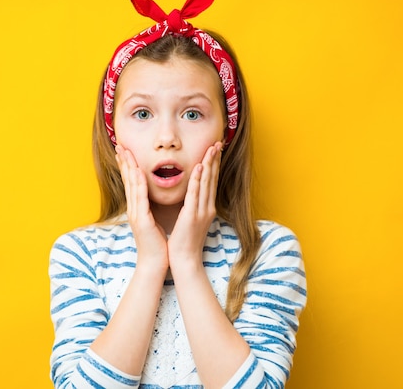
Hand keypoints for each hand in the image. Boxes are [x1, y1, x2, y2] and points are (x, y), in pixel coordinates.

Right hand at [115, 145, 168, 272]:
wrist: (155, 263)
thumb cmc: (156, 243)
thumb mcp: (152, 221)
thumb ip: (149, 208)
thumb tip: (150, 197)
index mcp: (137, 208)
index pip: (131, 182)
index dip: (127, 166)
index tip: (125, 151)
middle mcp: (133, 208)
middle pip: (127, 180)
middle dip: (124, 161)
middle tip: (120, 145)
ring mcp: (135, 214)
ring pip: (132, 186)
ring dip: (129, 167)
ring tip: (126, 153)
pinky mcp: (142, 220)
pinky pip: (140, 198)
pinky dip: (139, 184)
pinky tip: (139, 172)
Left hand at [167, 142, 222, 269]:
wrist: (184, 260)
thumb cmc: (185, 241)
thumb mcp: (191, 219)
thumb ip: (193, 206)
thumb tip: (192, 194)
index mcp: (207, 207)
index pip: (211, 182)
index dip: (213, 165)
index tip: (215, 150)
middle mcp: (207, 207)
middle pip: (212, 179)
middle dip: (214, 160)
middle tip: (218, 142)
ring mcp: (201, 211)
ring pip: (206, 183)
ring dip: (208, 164)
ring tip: (211, 148)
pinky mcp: (192, 216)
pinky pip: (195, 194)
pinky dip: (197, 180)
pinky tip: (198, 167)